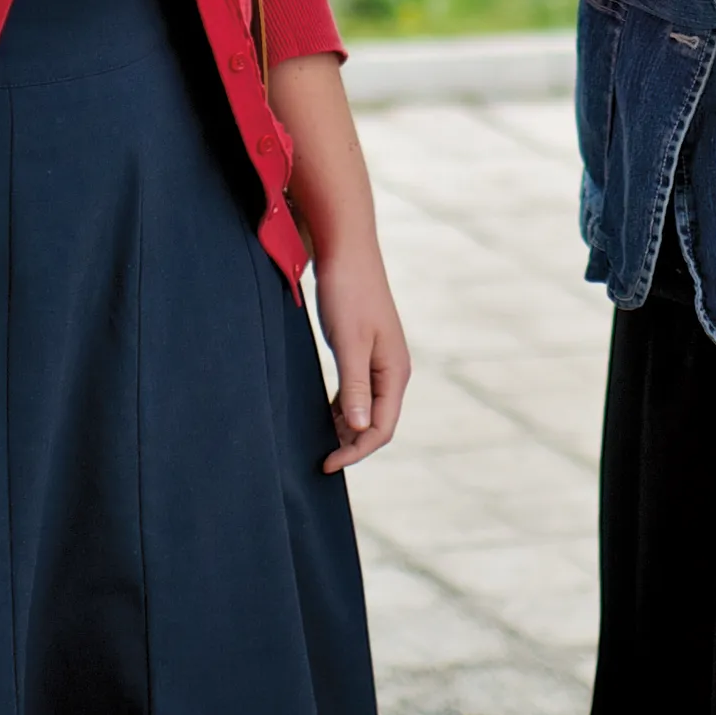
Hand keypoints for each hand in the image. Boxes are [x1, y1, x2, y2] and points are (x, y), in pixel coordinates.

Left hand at [312, 244, 411, 473]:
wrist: (346, 251)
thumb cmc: (348, 293)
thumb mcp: (349, 343)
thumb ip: (355, 387)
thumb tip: (360, 428)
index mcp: (395, 371)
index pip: (382, 428)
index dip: (357, 451)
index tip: (327, 463)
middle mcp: (393, 370)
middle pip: (378, 422)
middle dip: (352, 443)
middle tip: (320, 458)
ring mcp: (381, 361)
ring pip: (368, 408)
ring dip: (347, 427)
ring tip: (320, 441)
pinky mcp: (366, 351)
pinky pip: (359, 391)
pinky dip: (344, 408)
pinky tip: (324, 414)